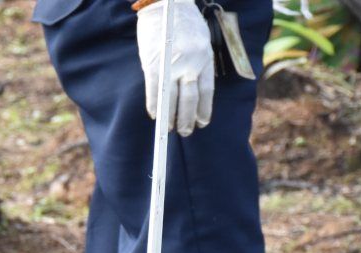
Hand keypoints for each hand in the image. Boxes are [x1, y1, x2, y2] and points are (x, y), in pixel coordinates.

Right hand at [137, 0, 213, 136]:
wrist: (164, 5)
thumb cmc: (181, 22)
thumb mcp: (198, 41)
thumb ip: (196, 62)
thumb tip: (189, 86)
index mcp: (205, 57)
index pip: (206, 90)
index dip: (204, 109)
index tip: (202, 123)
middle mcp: (191, 64)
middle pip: (191, 98)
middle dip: (188, 118)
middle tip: (186, 132)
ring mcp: (172, 66)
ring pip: (174, 99)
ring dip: (172, 117)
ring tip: (170, 129)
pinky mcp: (154, 66)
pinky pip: (155, 92)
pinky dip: (155, 106)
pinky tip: (155, 115)